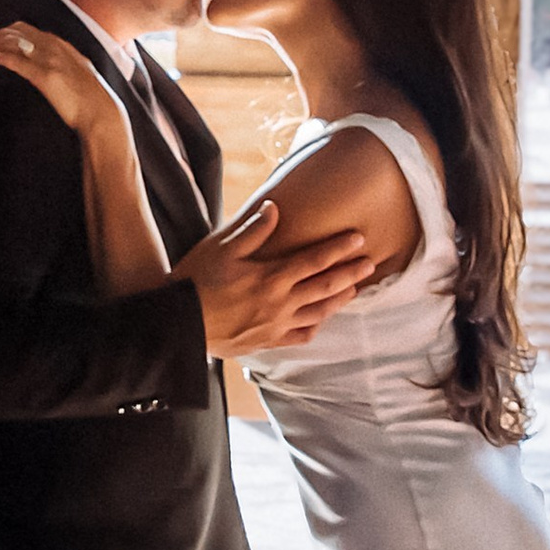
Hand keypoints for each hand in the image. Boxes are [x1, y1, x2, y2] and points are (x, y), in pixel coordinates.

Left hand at [0, 21, 128, 145]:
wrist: (102, 115)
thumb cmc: (92, 101)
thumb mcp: (78, 75)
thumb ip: (63, 66)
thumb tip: (49, 68)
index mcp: (63, 46)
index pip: (29, 30)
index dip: (7, 32)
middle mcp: (56, 48)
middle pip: (18, 33)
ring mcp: (51, 61)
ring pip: (15, 43)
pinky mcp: (46, 77)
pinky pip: (19, 62)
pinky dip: (3, 57)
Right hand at [176, 201, 369, 356]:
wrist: (179, 324)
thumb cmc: (196, 282)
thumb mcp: (222, 249)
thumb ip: (252, 230)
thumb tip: (275, 207)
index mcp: (271, 278)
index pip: (314, 260)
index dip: (338, 248)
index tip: (358, 238)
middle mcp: (280, 303)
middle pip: (324, 287)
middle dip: (349, 274)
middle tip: (369, 264)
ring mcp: (275, 326)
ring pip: (318, 313)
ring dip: (339, 300)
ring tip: (355, 290)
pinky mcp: (265, 342)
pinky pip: (299, 337)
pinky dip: (314, 328)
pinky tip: (320, 321)